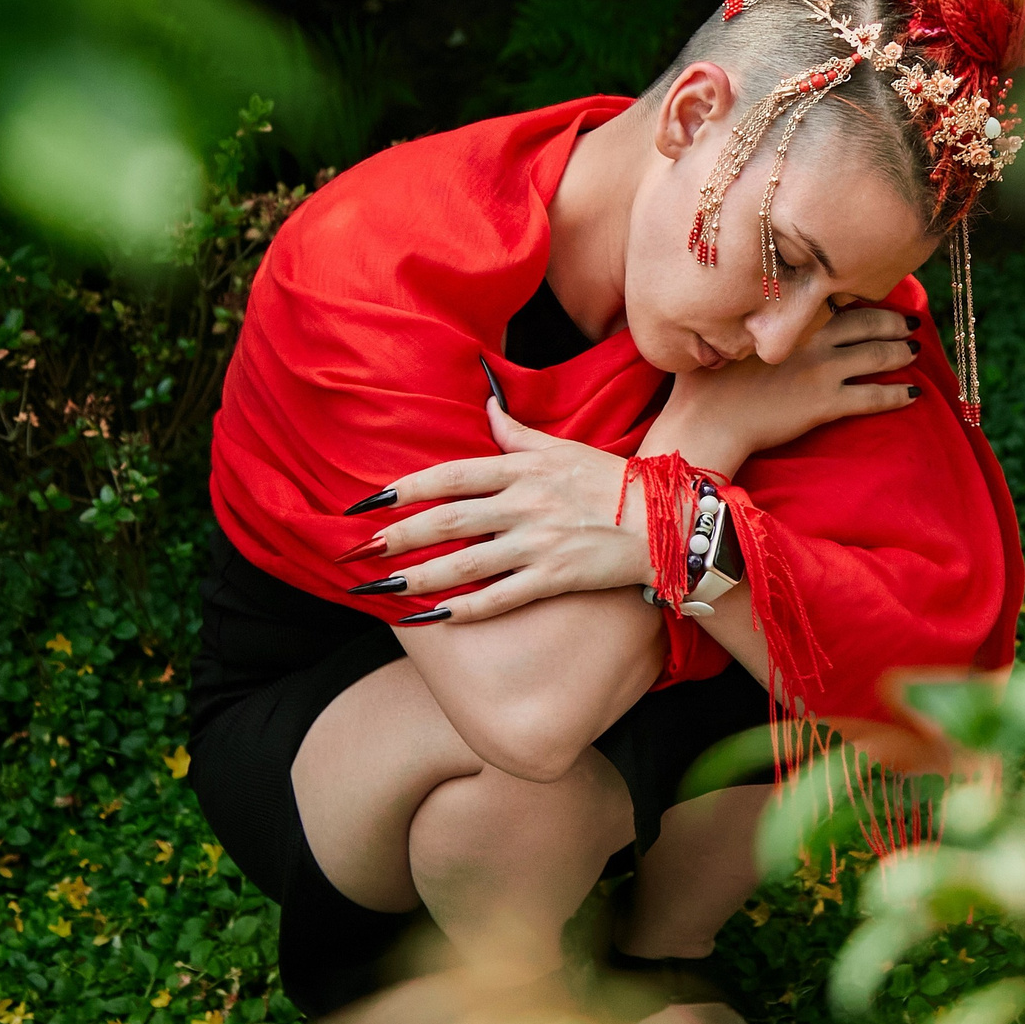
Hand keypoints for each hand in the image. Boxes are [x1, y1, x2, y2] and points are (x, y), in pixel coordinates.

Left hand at [360, 401, 657, 621]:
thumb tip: (487, 406)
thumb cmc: (613, 482)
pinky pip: (501, 597)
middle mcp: (526, 505)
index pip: (451, 475)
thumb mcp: (563, 448)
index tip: (367, 501)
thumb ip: (517, 433)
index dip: (405, 488)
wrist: (666, 522)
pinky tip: (434, 618)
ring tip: (383, 588)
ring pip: (465, 563)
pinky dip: (465, 610)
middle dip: (397, 537)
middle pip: (447, 521)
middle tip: (358, 550)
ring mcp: (540, 544)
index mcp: (524, 469)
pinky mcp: (555, 578)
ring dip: (419, 578)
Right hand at [648, 303, 920, 465]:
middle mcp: (812, 339)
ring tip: (915, 350)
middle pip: (867, 323)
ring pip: (877, 355)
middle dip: (893, 321)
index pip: (836, 301)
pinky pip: (873, 397)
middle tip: (911, 321)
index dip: (860, 299)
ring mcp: (823, 370)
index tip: (876, 297)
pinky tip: (914, 394)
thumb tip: (739, 315)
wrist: (707, 420)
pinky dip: (898, 395)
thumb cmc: (705, 383)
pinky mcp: (827, 402)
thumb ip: (743, 324)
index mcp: (789, 320)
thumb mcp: (721, 339)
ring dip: (901, 352)